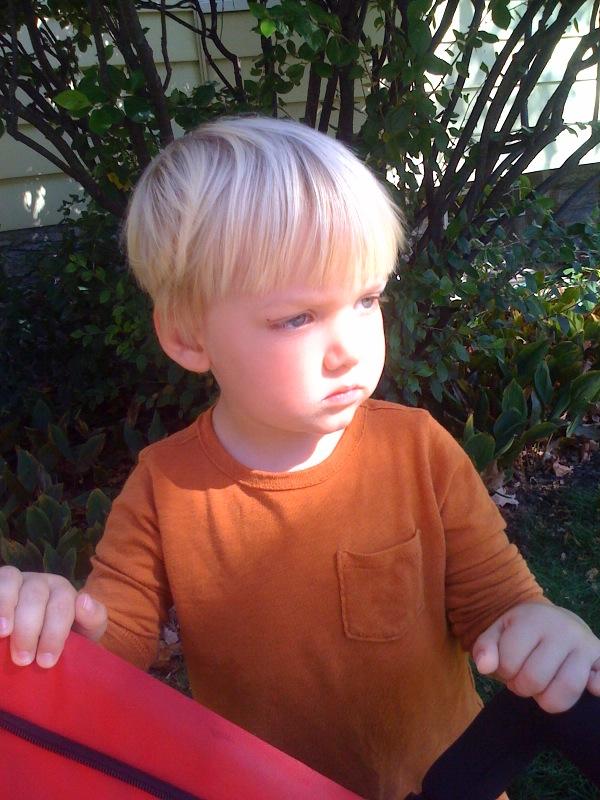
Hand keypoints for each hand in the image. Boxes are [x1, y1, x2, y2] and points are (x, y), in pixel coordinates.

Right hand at [0, 566, 106, 667]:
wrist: (39, 643)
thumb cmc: (62, 638)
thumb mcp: (85, 632)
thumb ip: (93, 618)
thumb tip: (84, 601)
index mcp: (63, 592)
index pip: (62, 606)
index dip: (54, 633)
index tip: (47, 661)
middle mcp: (40, 582)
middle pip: (35, 596)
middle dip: (29, 629)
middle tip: (24, 659)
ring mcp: (18, 581)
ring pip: (12, 583)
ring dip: (7, 608)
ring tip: (4, 634)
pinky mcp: (1, 583)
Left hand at [473, 601, 599, 712]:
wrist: (555, 619)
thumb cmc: (522, 631)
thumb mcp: (498, 632)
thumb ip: (485, 648)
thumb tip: (484, 668)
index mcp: (533, 620)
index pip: (509, 662)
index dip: (503, 672)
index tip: (508, 665)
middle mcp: (563, 629)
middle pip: (535, 679)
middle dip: (522, 687)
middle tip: (523, 679)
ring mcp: (585, 644)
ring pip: (566, 688)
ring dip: (548, 699)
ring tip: (542, 687)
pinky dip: (592, 690)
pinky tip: (584, 685)